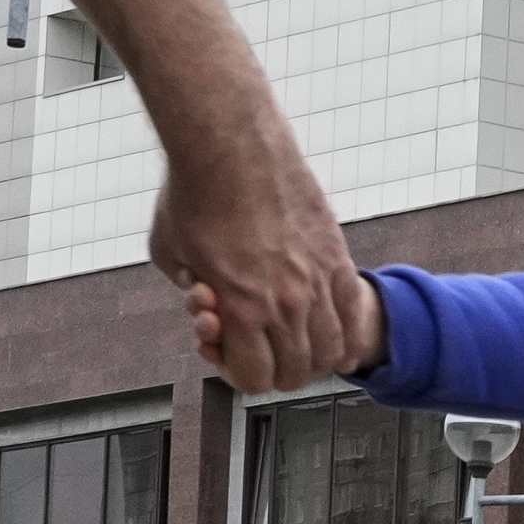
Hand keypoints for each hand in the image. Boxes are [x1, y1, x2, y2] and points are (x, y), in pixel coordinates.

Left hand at [160, 145, 369, 389]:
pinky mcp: (336, 257)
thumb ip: (194, 293)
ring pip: (330, 350)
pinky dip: (346, 337)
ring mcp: (316, 281)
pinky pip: (353, 314)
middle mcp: (285, 303)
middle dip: (273, 369)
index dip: (236, 371)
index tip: (226, 349)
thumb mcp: (170, 256)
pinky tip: (338, 343)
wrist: (229, 144)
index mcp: (240, 309)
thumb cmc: (191, 196)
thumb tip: (208, 306)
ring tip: (295, 342)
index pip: (253, 379)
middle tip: (261, 347)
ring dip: (311, 357)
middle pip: (296, 373)